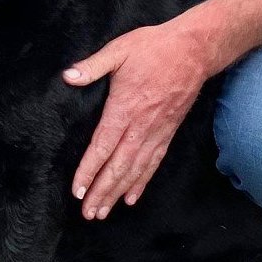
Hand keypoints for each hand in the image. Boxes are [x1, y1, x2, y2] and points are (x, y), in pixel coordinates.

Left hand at [62, 19, 210, 219]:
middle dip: (102, 192)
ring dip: (118, 193)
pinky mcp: (168, 133)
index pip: (103, 146)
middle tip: (88, 213)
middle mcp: (140, 126)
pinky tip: (131, 197)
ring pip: (135, 170)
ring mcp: (156, 132)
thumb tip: (68, 76)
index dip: (89, 170)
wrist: (193, 51)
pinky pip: (153, 163)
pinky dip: (142, 182)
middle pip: (118, 166)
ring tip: (104, 212)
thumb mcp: (119, 50)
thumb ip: (93, 66)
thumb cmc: (153, 48)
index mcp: (124, 108)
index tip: (78, 190)